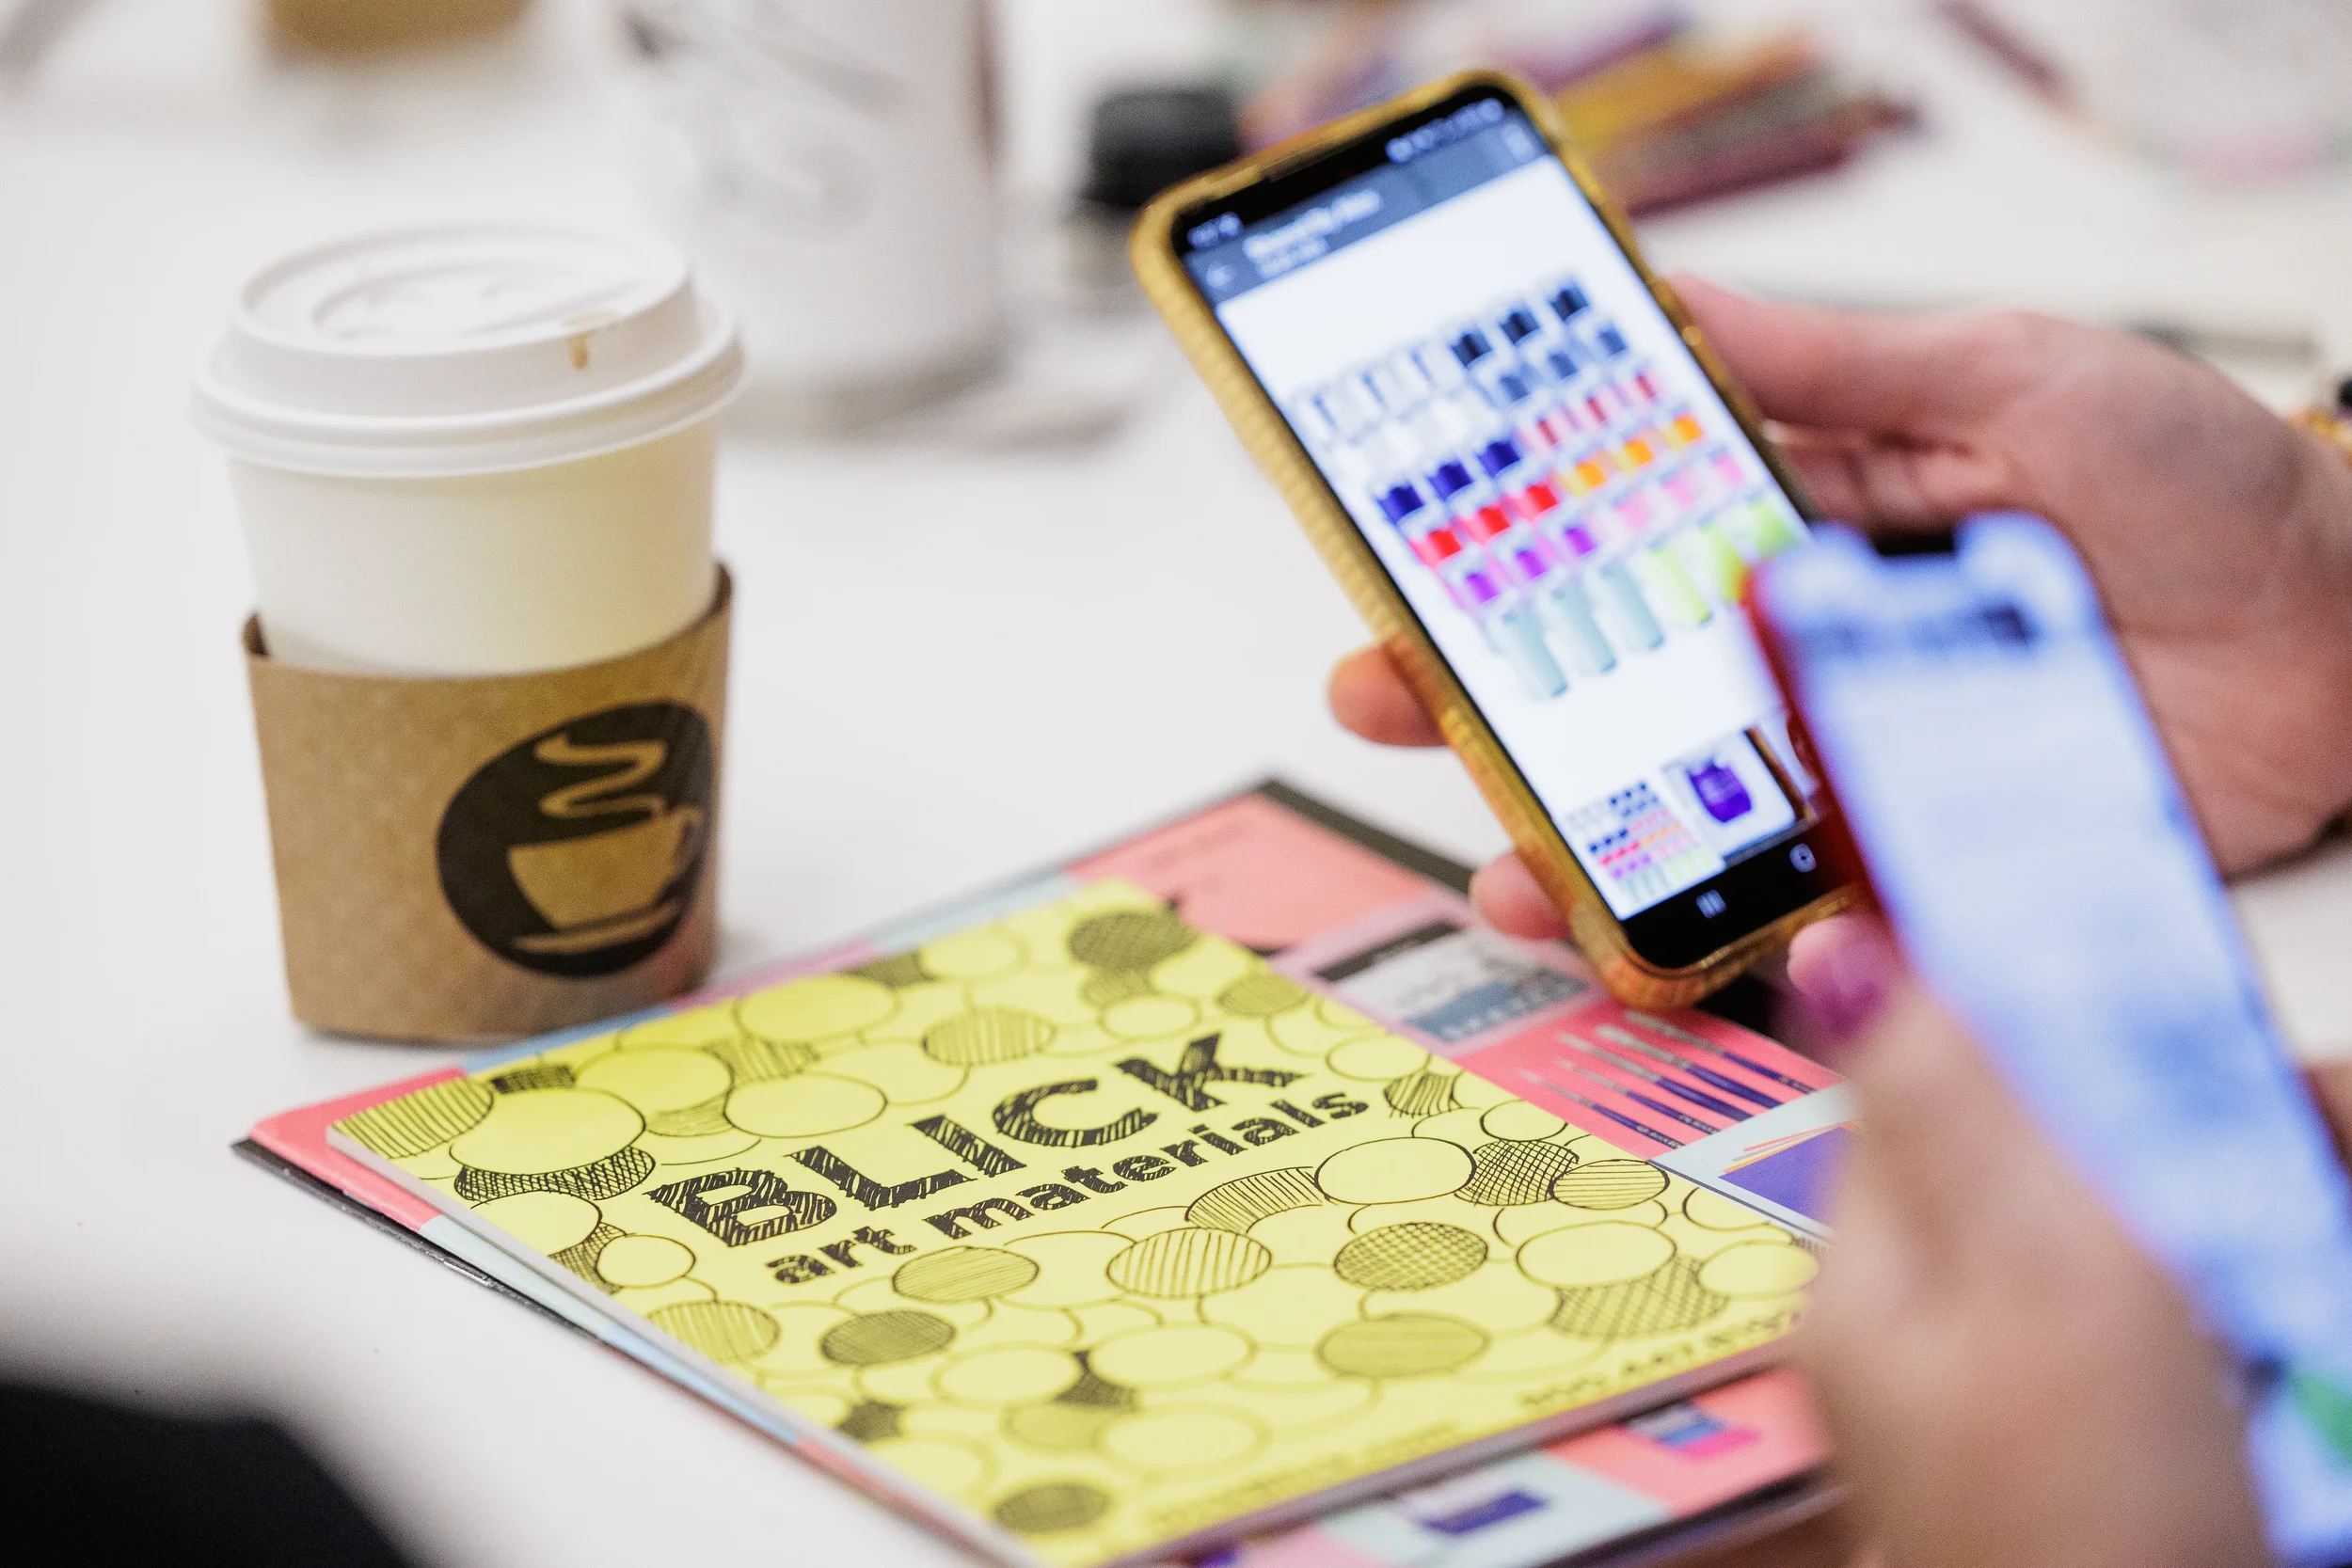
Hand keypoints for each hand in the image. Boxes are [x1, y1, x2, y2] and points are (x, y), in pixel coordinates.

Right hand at [1330, 280, 2351, 940]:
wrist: (2348, 634)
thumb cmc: (2201, 482)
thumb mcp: (2007, 374)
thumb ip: (1838, 359)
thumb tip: (1676, 306)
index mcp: (1802, 510)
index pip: (1612, 530)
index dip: (1499, 542)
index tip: (1399, 545)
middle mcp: (1796, 637)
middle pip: (1598, 678)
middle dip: (1470, 693)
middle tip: (1378, 691)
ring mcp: (1838, 752)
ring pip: (1661, 802)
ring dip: (1555, 830)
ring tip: (1492, 850)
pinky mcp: (1901, 851)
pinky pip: (1773, 899)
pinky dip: (1689, 926)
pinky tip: (1619, 927)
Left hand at [1796, 923, 2270, 1567]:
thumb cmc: (2093, 1516)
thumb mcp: (2035, 1279)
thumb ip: (1949, 1108)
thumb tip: (1835, 945)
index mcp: (1872, 1263)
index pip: (1940, 1071)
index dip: (2063, 1017)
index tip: (2184, 999)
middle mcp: (1928, 1320)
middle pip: (2056, 1150)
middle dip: (2191, 1121)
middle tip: (2309, 1123)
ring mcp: (2019, 1387)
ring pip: (2133, 1227)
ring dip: (2244, 1196)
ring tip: (2319, 1173)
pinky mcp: (2106, 1441)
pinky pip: (2174, 1317)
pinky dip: (2251, 1288)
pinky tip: (2291, 1300)